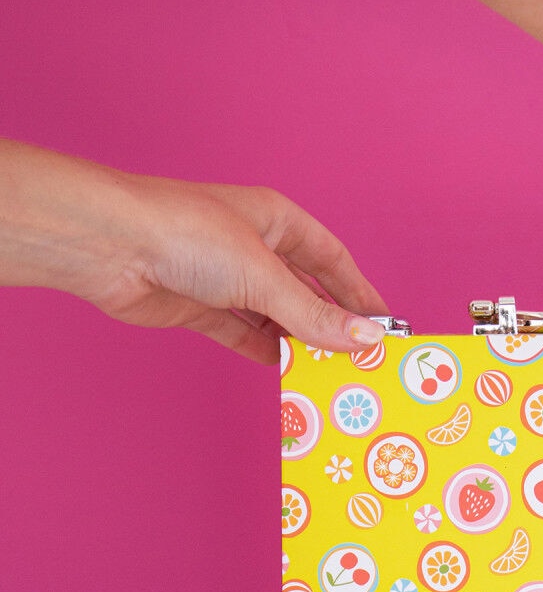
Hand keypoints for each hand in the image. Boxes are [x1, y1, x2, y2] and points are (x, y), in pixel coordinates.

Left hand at [0, 140, 387, 364]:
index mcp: (276, 220)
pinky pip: (244, 334)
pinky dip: (266, 351)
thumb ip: (314, 314)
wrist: (108, 244)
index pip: (333, 260)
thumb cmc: (184, 232)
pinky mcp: (199, 307)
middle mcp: (253, 246)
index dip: (360, 292)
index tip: (385, 325)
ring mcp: (225, 279)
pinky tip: (288, 371)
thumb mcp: (263, 276)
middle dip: (333, 322)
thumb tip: (365, 339)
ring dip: (300, 342)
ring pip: (276, 316)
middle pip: (306, 290)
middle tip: (362, 357)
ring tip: (331, 372)